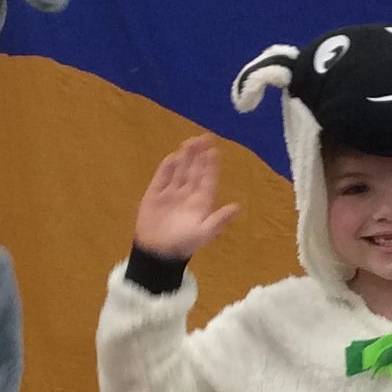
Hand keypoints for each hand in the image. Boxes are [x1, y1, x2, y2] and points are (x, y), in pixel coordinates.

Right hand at [135, 138, 240, 261]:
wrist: (157, 253)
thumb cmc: (183, 244)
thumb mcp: (204, 233)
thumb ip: (219, 220)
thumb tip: (237, 207)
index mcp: (201, 202)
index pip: (207, 179)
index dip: (211, 165)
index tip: (214, 150)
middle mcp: (187, 194)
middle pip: (194, 171)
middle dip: (198, 155)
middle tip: (203, 138)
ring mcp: (171, 193)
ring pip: (179, 171)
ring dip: (184, 158)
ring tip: (189, 142)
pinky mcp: (154, 195)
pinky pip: (161, 178)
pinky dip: (166, 168)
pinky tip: (172, 157)